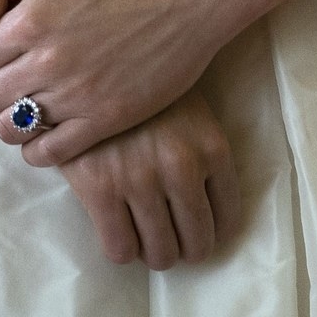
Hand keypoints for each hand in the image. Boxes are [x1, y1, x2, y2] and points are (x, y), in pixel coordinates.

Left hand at [0, 0, 242, 166]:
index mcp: (29, 20)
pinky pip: (50, 153)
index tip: (2, 56)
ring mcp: (76, 95)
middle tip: (18, 79)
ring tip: (29, 108)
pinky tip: (46, 135)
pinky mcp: (105, 119)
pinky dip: (37, 150)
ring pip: (12, 128)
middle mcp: (47, 62)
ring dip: (13, 121)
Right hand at [53, 89, 242, 269]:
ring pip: (160, 254)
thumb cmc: (144, 88)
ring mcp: (141, 180)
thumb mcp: (191, 112)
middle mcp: (182, 168)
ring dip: (154, 253)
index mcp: (212, 148)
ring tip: (144, 237)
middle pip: (196, 244)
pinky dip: (122, 250)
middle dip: (184, 249)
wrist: (89, 63)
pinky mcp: (100, 188)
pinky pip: (120, 249)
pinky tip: (118, 231)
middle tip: (169, 238)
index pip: (228, 219)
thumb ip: (204, 155)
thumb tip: (209, 215)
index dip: (213, 232)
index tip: (198, 231)